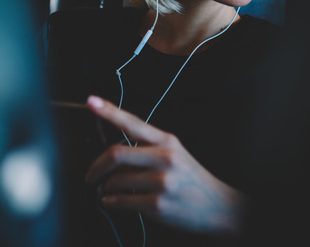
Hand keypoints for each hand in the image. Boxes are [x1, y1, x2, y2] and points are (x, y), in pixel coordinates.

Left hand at [84, 95, 246, 234]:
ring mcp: (162, 182)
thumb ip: (149, 148)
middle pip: (116, 154)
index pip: (133, 123)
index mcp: (167, 141)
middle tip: (90, 174)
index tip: (91, 102)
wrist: (219, 207)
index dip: (109, 111)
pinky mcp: (158, 204)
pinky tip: (113, 201)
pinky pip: (121, 201)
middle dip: (96, 166)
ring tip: (107, 191)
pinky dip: (111, 202)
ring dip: (105, 188)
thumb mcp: (176, 153)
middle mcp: (165, 158)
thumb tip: (113, 150)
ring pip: (116, 180)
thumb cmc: (191, 179)